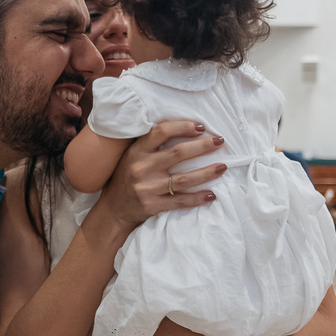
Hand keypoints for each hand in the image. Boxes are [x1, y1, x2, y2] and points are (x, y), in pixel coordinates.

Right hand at [98, 120, 226, 232]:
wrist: (114, 209)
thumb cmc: (127, 177)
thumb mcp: (132, 156)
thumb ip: (151, 145)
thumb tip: (185, 129)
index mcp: (137, 151)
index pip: (161, 132)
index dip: (183, 127)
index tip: (201, 127)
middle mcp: (141, 168)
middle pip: (178, 154)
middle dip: (202, 147)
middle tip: (220, 141)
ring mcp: (147, 188)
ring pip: (183, 179)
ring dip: (206, 173)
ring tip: (222, 167)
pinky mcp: (153, 206)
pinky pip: (180, 201)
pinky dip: (197, 198)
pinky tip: (211, 195)